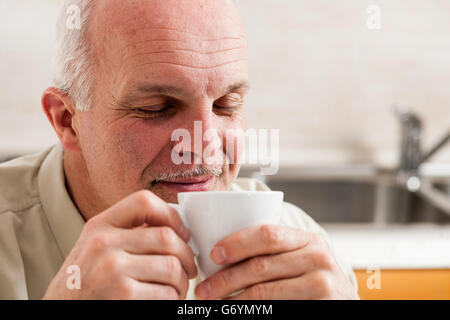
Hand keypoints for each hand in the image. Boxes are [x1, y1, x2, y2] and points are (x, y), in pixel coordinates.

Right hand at [43, 190, 196, 299]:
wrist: (60, 312)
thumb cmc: (82, 285)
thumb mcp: (94, 249)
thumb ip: (126, 234)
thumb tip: (176, 229)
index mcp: (99, 226)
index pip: (144, 201)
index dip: (172, 216)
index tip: (182, 234)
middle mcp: (103, 243)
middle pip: (167, 237)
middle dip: (186, 256)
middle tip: (189, 269)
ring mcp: (112, 268)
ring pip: (172, 267)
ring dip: (182, 282)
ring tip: (177, 289)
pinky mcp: (122, 295)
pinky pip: (166, 293)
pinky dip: (172, 299)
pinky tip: (165, 301)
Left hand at [194, 225, 358, 299]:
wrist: (342, 303)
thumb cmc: (312, 278)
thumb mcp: (300, 258)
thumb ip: (274, 251)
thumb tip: (220, 252)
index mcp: (307, 239)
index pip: (268, 234)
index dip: (237, 243)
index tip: (213, 254)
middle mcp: (317, 257)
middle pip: (260, 265)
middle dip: (225, 278)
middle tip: (203, 289)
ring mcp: (321, 284)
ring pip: (264, 291)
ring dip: (232, 298)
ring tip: (212, 302)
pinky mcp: (320, 305)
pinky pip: (274, 307)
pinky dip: (250, 310)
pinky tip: (237, 309)